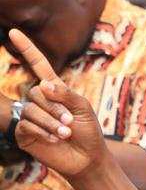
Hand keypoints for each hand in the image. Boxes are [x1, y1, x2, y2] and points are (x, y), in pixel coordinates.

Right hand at [8, 29, 107, 176]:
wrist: (87, 157)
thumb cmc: (88, 131)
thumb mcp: (83, 108)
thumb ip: (66, 94)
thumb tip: (43, 84)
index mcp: (55, 90)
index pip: (38, 65)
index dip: (27, 48)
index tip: (13, 32)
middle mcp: (40, 101)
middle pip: (35, 92)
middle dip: (55, 107)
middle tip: (69, 122)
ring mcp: (30, 116)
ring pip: (31, 110)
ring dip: (50, 122)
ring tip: (65, 133)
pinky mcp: (24, 134)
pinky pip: (26, 126)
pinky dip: (42, 131)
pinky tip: (54, 139)